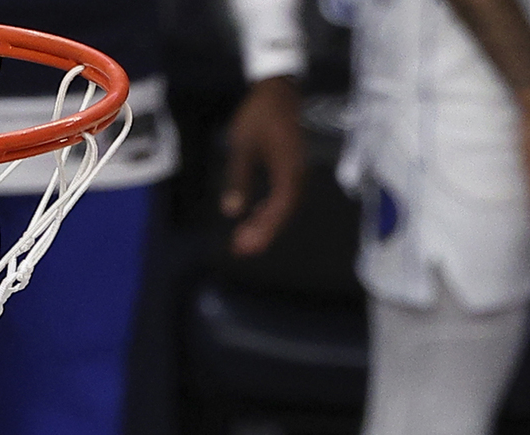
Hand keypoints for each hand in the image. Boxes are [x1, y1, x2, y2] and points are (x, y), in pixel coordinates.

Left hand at [222, 76, 303, 258]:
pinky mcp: (293, 170)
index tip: (243, 244)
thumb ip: (238, 179)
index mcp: (288, 171)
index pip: (278, 209)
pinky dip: (270, 211)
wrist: (279, 89)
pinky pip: (284, 198)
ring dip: (266, 225)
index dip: (262, 230)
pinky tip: (256, 216)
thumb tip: (232, 210)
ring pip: (283, 208)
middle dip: (262, 233)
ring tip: (245, 238)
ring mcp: (297, 173)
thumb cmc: (259, 113)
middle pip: (282, 214)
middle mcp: (297, 176)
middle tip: (241, 249)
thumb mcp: (242, 145)